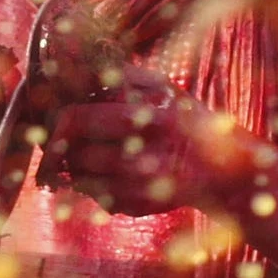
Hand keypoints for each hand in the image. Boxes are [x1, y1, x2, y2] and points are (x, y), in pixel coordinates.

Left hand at [49, 93, 262, 215]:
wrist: (225, 170)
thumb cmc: (186, 120)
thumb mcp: (163, 88)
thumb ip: (122, 77)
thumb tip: (76, 70)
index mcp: (147, 117)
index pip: (76, 119)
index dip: (56, 124)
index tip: (52, 125)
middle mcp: (144, 156)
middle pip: (74, 154)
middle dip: (59, 152)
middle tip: (57, 148)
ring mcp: (140, 188)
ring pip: (80, 179)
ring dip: (75, 169)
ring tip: (88, 158)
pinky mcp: (139, 207)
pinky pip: (97, 197)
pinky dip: (95, 187)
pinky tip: (112, 176)